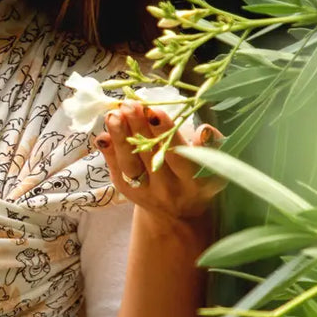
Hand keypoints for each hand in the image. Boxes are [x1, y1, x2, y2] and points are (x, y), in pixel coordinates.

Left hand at [95, 101, 222, 220]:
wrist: (179, 212)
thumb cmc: (199, 175)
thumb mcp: (213, 163)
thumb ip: (213, 145)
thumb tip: (204, 131)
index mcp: (197, 181)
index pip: (183, 156)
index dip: (168, 134)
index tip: (155, 112)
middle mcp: (172, 189)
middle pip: (154, 157)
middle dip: (141, 128)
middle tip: (131, 104)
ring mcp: (147, 192)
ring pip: (131, 165)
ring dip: (120, 138)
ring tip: (113, 115)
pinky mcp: (128, 192)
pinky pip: (117, 170)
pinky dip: (109, 152)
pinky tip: (103, 135)